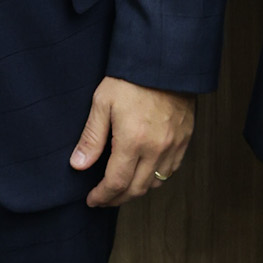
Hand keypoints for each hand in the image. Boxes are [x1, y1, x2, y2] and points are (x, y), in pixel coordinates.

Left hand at [69, 78, 193, 208]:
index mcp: (133, 141)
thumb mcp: (102, 103)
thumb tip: (78, 164)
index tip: (92, 200)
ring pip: (155, 183)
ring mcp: (173, 146)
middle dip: (117, 199)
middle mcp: (156, 149)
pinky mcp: (184, 139)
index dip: (102, 196)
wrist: (164, 62)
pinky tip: (144, 173)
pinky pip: (171, 170)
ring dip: (136, 190)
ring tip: (121, 188)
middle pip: (136, 189)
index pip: (116, 182)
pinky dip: (156, 178)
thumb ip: (91, 137)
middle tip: (103, 199)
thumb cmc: (131, 79)